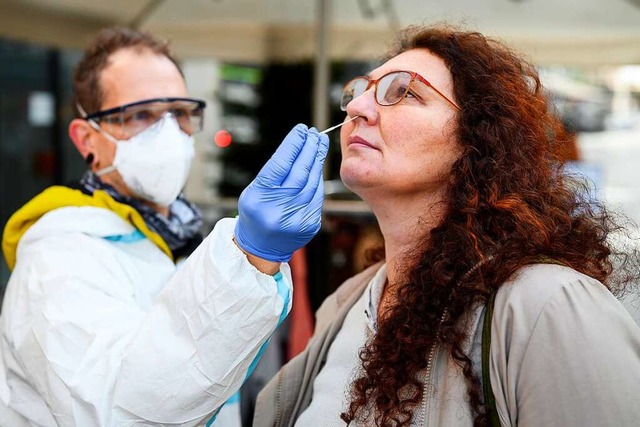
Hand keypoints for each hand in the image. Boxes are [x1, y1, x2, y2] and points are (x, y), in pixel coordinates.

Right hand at [234, 124, 329, 261]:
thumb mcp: (254, 190)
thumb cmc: (256, 212)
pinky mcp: (310, 225)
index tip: (302, 130)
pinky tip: (317, 166)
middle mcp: (279, 209)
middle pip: (300, 171)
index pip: (281, 164)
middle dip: (310, 149)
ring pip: (312, 182)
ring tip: (319, 144)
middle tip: (315, 133)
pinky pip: (317, 195)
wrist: (261, 247)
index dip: (294, 144)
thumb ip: (275, 171)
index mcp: (260, 198)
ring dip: (317, 161)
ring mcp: (297, 219)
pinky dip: (318, 179)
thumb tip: (299, 145)